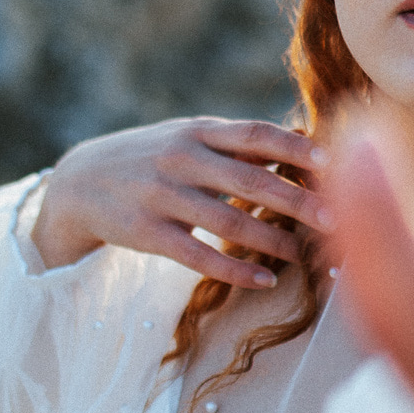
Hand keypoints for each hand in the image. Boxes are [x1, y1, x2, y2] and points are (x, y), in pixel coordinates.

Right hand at [31, 117, 328, 285]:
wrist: (79, 181)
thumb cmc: (152, 157)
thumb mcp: (188, 137)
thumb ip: (237, 144)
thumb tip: (302, 143)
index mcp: (198, 131)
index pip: (254, 134)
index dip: (293, 147)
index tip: (331, 161)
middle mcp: (181, 159)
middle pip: (249, 180)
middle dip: (295, 200)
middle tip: (334, 218)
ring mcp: (161, 196)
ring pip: (226, 221)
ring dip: (270, 240)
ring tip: (303, 254)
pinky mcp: (146, 233)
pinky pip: (197, 256)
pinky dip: (234, 270)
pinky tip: (264, 280)